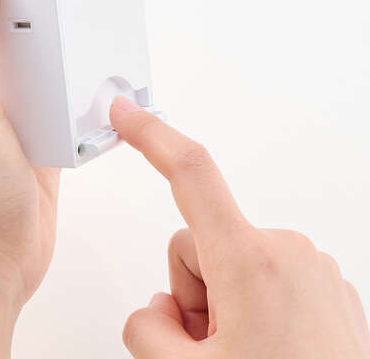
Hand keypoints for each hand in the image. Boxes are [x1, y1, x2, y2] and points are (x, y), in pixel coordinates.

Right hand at [109, 96, 369, 357]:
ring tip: (243, 354)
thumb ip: (147, 329)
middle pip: (196, 243)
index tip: (127, 113)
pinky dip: (249, 309)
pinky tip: (267, 351)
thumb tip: (158, 312)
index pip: (190, 173)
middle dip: (188, 291)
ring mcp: (310, 269)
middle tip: (210, 348)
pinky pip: (260, 277)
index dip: (152, 136)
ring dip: (219, 306)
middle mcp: (286, 252)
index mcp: (252, 263)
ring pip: (226, 263)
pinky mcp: (322, 285)